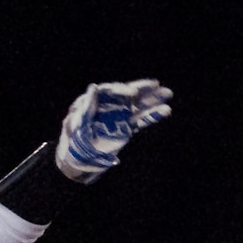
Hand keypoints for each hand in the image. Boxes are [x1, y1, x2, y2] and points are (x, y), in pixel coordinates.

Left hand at [55, 80, 171, 182]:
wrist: (79, 157)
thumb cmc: (75, 138)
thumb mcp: (77, 123)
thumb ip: (87, 107)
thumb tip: (94, 87)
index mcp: (96, 101)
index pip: (110, 92)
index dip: (121, 91)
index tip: (132, 94)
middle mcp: (110, 105)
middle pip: (128, 94)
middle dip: (142, 89)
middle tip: (156, 84)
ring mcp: (120, 116)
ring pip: (138, 105)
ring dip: (153, 100)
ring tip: (168, 94)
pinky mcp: (127, 127)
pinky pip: (142, 120)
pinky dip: (153, 116)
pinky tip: (166, 111)